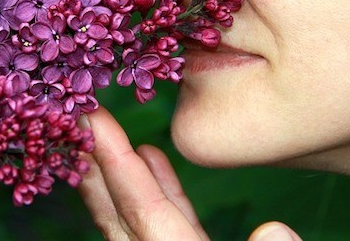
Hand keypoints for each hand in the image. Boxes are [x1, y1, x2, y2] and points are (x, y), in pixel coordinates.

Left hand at [78, 106, 302, 240]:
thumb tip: (275, 229)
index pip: (143, 211)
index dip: (115, 163)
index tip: (92, 121)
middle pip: (122, 212)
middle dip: (97, 164)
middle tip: (74, 120)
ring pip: (138, 216)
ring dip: (122, 172)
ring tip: (104, 132)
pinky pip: (165, 221)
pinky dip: (158, 189)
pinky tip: (151, 157)